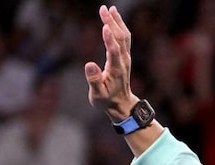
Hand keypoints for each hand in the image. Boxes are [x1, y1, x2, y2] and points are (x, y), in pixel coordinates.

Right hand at [86, 5, 139, 121]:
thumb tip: (89, 65)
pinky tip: (113, 18)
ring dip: (117, 21)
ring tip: (109, 9)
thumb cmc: (106, 101)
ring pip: (124, 36)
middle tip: (103, 9)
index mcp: (116, 70)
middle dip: (112, 23)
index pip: (114, 52)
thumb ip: (94, 80)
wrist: (121, 105)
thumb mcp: (97, 95)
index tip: (105, 26)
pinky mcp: (124, 56)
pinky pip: (124, 38)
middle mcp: (123, 61)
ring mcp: (125, 58)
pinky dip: (119, 26)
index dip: (110, 39)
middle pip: (120, 39)